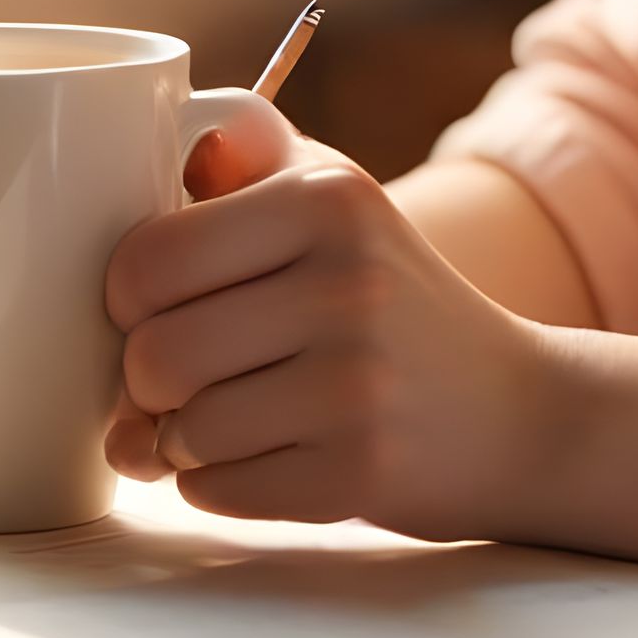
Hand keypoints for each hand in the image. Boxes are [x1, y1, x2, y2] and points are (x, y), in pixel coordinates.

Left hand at [102, 116, 558, 538]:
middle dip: (148, 382)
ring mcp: (358, 383)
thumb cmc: (388, 293)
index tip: (160, 307)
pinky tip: (271, 453)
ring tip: (234, 414)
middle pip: (152, 355)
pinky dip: (221, 484)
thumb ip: (242, 162)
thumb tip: (157, 145)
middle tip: (189, 375)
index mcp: (327, 197)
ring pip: (181, 432)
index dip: (126, 299)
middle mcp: (347, 281)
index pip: (145, 259)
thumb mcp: (332, 197)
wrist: (512, 407)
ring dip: (183, 440)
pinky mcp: (360, 472)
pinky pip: (219, 491)